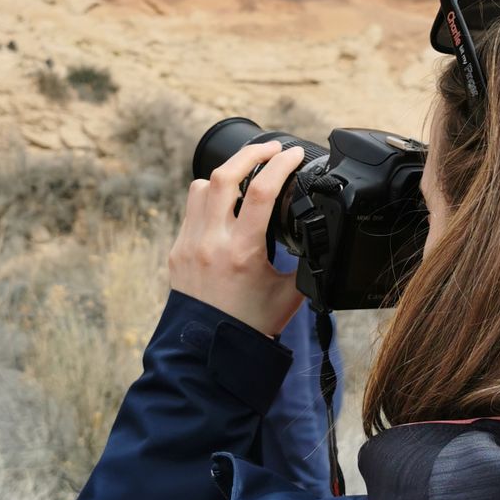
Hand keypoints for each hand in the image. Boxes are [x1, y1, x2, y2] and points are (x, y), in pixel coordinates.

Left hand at [169, 139, 306, 336]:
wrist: (210, 350)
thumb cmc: (252, 324)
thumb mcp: (289, 294)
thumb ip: (305, 263)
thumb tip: (322, 238)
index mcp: (243, 252)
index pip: (263, 191)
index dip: (281, 164)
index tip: (295, 154)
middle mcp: (211, 242)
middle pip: (225, 174)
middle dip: (251, 152)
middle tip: (271, 148)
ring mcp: (189, 244)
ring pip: (202, 186)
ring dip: (227, 174)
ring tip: (247, 173)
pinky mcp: (177, 250)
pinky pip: (192, 209)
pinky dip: (211, 197)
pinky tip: (227, 202)